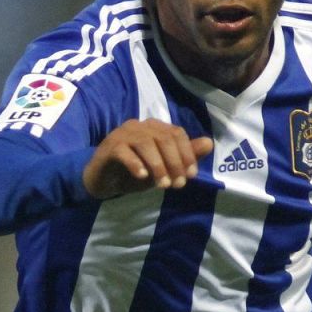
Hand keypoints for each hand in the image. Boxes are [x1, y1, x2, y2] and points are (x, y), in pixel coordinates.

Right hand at [83, 118, 215, 198]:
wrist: (102, 181)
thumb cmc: (134, 173)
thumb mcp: (163, 168)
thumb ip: (183, 156)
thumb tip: (209, 143)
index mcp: (153, 127)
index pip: (176, 133)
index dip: (187, 153)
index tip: (191, 175)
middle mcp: (138, 126)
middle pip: (163, 138)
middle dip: (174, 162)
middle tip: (178, 185)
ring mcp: (122, 134)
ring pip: (145, 143)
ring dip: (158, 166)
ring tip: (163, 185)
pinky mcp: (109, 147)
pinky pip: (124, 151)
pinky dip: (135, 163)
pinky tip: (142, 177)